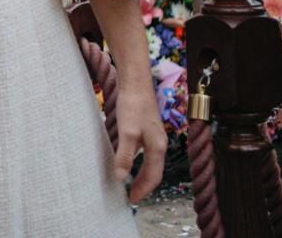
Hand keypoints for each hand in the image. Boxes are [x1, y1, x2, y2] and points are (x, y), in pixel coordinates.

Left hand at [112, 78, 166, 203]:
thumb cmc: (133, 105)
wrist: (135, 81)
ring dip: (141, 173)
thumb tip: (121, 177)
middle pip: (154, 170)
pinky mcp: (147, 127)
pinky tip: (128, 158)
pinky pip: (145, 151)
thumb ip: (125, 155)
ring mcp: (154, 135)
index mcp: (158, 147)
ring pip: (150, 161)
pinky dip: (138, 160)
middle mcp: (159, 143)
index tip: (132, 199)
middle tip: (131, 195)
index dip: (144, 189)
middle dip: (144, 184)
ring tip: (130, 181)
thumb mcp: (127, 132)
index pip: (154, 176)